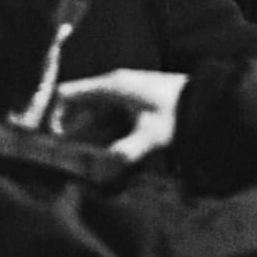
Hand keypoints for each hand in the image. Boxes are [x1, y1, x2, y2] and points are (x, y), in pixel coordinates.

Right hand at [50, 68, 187, 160]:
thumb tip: (103, 169)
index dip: (52, 115)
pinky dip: (102, 139)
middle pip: (77, 109)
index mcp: (110, 86)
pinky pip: (107, 122)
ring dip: (86, 139)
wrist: (206, 99)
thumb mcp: (152, 134)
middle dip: (68, 135)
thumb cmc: (178, 111)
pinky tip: (105, 158)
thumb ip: (127, 151)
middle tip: (64, 161)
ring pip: (92, 118)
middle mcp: (112, 88)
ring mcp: (122, 96)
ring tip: (83, 165)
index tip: (50, 142)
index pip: (66, 94)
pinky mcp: (132, 106)